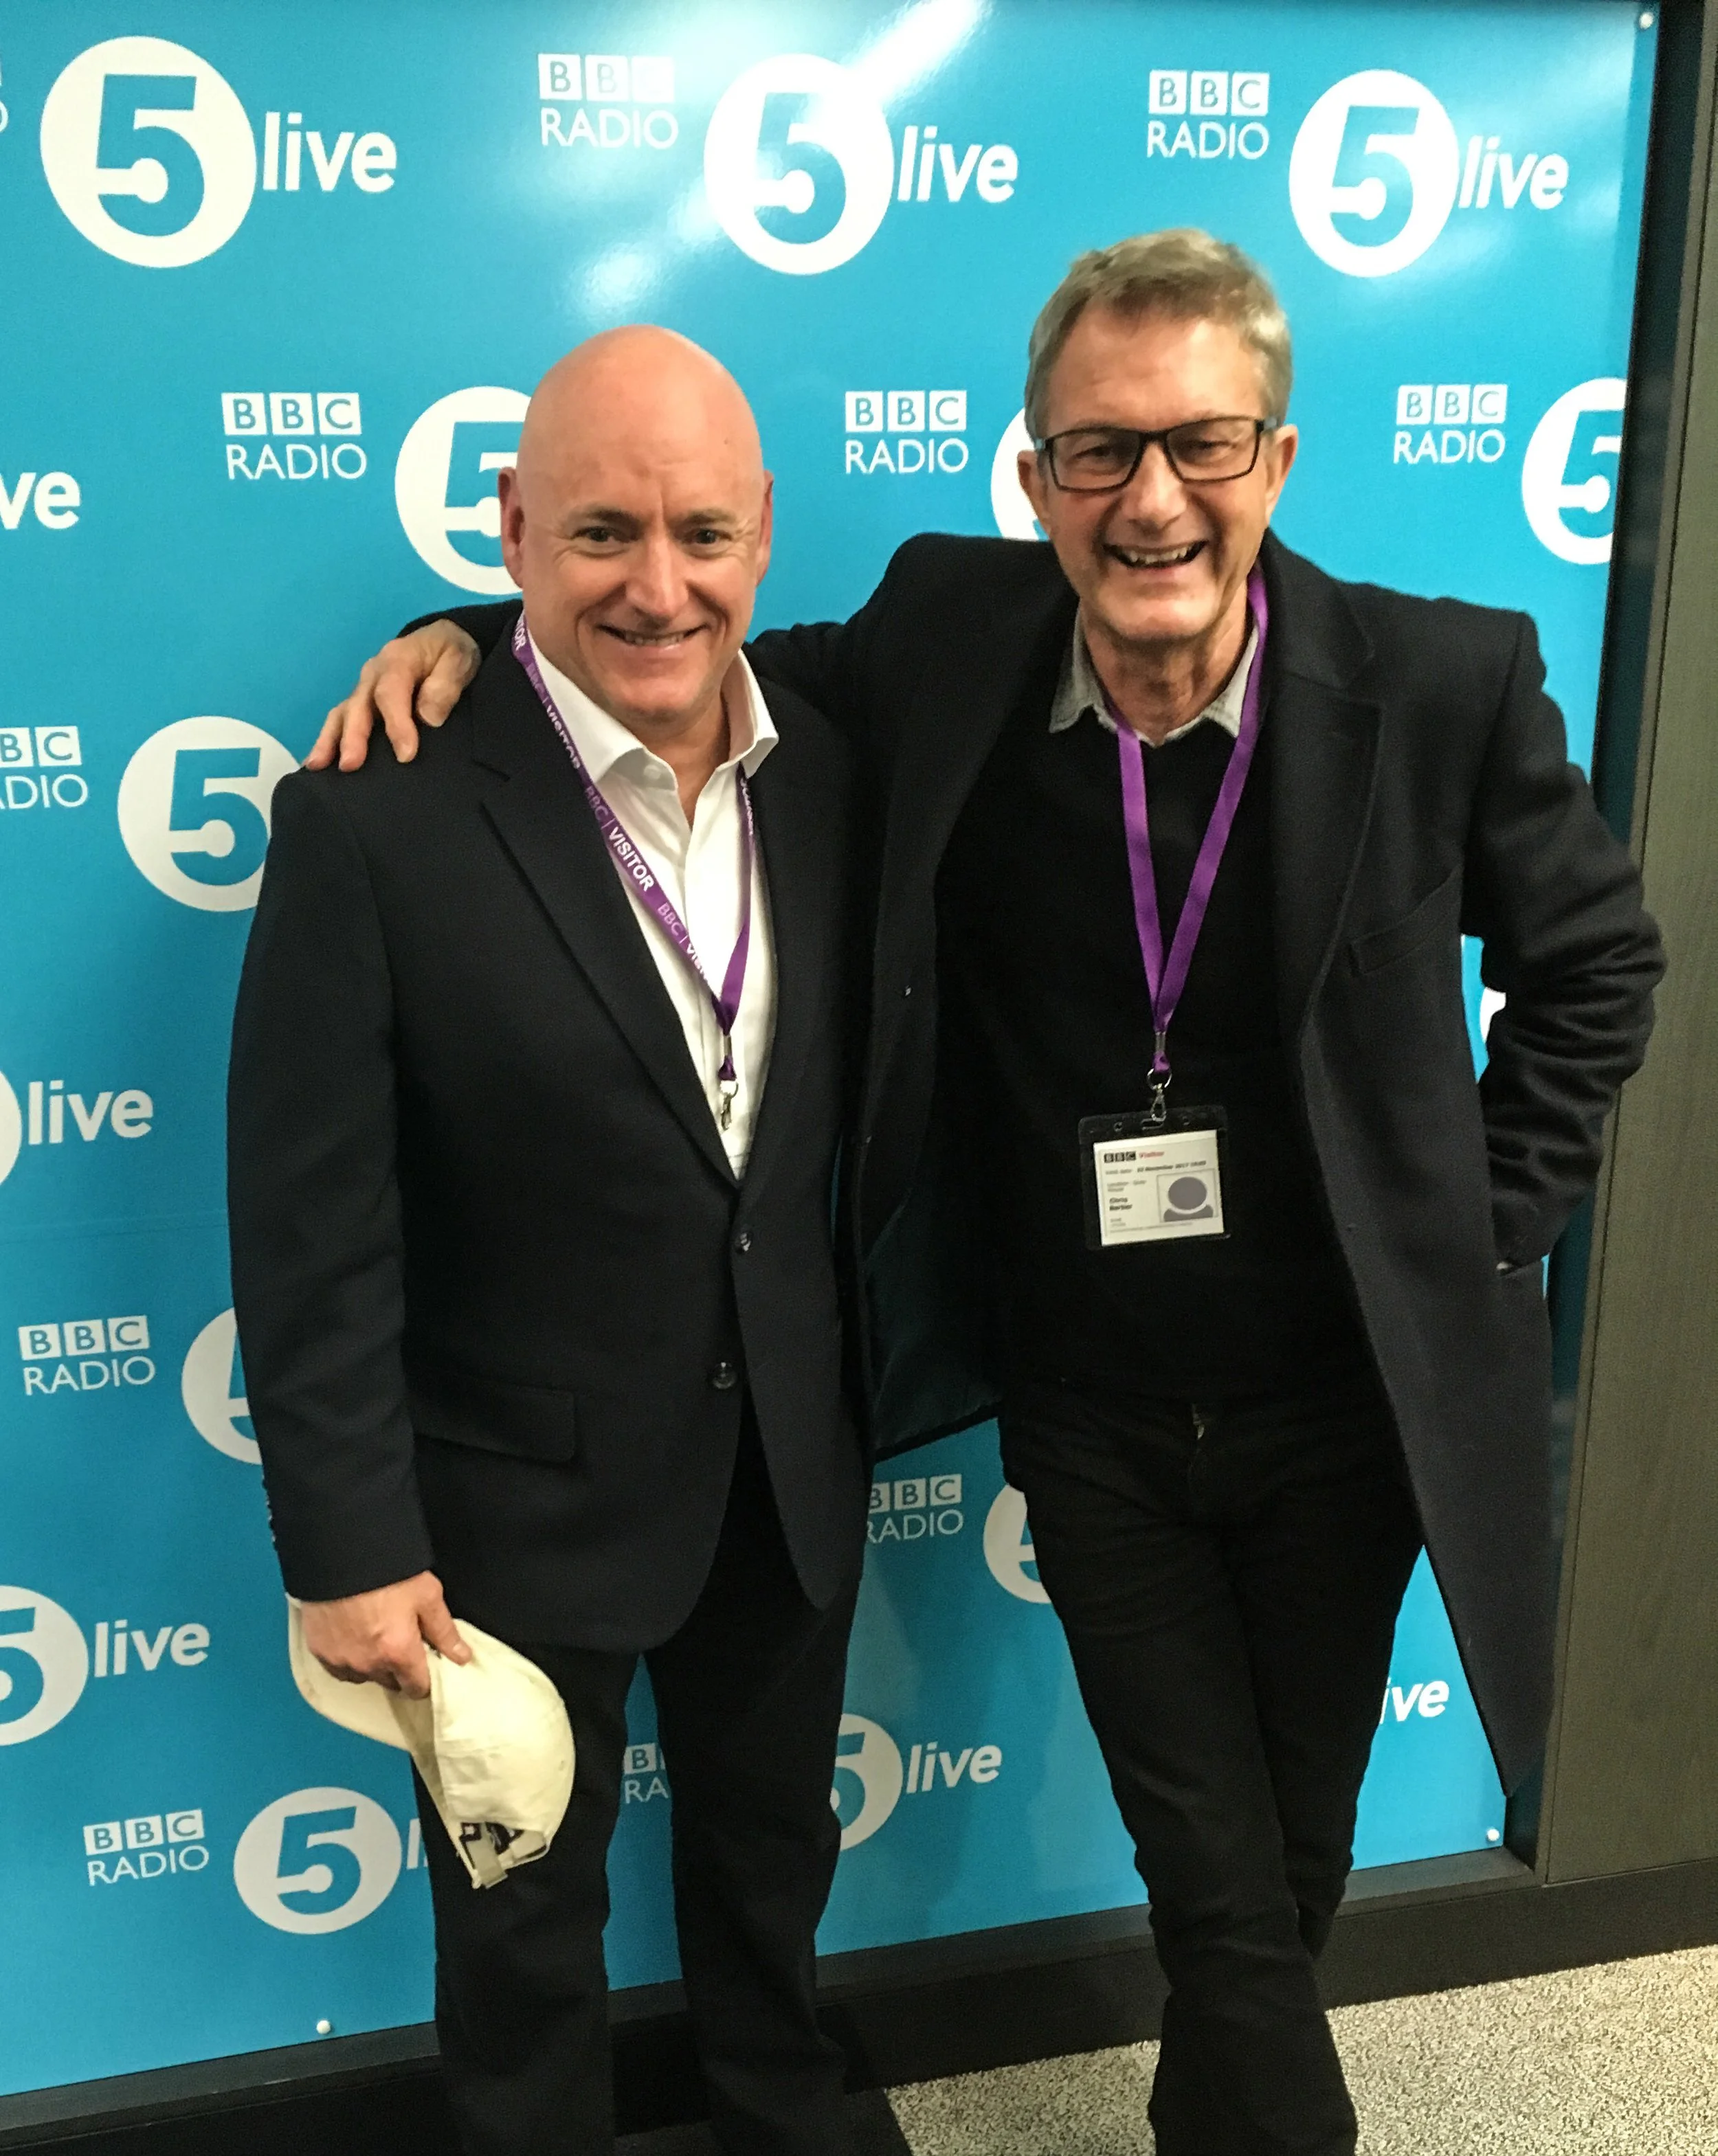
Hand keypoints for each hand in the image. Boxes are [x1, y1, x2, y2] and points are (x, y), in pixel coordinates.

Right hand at [299, 1570, 470, 1699]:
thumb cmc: (386, 1571)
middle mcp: (368, 1663)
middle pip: (391, 1683)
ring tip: (376, 1633)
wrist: (341, 1553)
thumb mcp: (427, 1595)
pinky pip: (339, 1668)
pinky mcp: (319, 1651)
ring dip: (373, 1664)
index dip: (426, 1679)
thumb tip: (462, 1657)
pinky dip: (349, 1658)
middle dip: (400, 1669)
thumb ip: (444, 1631)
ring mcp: (341, 1660)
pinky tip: (355, 1635)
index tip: (427, 1665)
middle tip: (402, 1639)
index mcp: (398, 1652)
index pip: (417, 1688)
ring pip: (364, 1676)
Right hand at [305, 622, 480, 771]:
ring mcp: (363, 688)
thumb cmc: (449, 654)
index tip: (405, 755)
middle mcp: (373, 674)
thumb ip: (445, 686)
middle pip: (359, 705)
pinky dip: (327, 741)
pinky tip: (316, 765)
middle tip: (350, 765)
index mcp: (397, 660)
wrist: (441, 642)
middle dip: (353, 736)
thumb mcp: (458, 660)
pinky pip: (339, 720)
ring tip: (317, 767)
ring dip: (329, 741)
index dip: (396, 725)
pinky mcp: (360, 702)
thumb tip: (428, 717)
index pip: (391, 693)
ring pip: (341, 713)